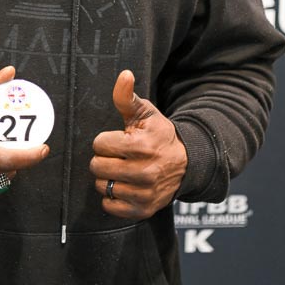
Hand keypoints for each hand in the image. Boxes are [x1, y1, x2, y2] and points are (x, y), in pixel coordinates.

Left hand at [89, 70, 187, 219]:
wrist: (186, 162)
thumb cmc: (159, 135)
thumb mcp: (145, 113)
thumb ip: (127, 96)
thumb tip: (124, 75)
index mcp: (141, 146)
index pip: (100, 144)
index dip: (105, 140)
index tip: (117, 140)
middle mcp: (144, 171)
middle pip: (98, 166)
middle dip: (103, 159)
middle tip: (116, 156)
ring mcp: (144, 193)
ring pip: (102, 187)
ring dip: (107, 178)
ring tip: (120, 170)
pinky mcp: (143, 209)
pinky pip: (110, 207)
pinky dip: (112, 198)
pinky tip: (123, 186)